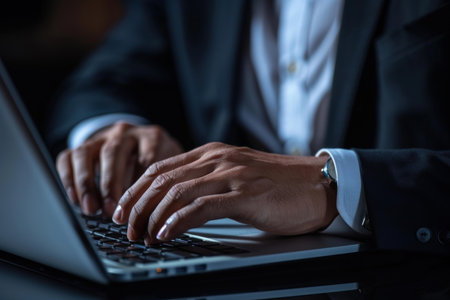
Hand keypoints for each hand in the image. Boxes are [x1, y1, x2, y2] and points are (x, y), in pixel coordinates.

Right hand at [56, 122, 182, 215]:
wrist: (141, 141)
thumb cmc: (161, 162)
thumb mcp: (170, 168)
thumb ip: (167, 184)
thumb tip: (161, 215)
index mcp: (152, 137)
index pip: (146, 157)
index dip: (140, 184)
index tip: (137, 208)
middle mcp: (125, 132)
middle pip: (112, 153)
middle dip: (109, 184)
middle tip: (109, 211)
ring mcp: (102, 136)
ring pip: (85, 153)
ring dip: (86, 183)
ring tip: (90, 209)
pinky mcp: (83, 144)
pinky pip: (68, 158)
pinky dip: (68, 179)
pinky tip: (75, 199)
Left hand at [113, 142, 337, 243]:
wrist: (319, 184)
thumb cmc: (279, 185)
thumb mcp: (237, 176)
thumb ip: (209, 182)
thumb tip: (179, 204)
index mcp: (213, 153)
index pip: (161, 167)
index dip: (136, 189)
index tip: (123, 208)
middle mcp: (218, 159)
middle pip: (162, 178)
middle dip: (137, 204)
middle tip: (126, 226)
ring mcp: (232, 174)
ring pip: (177, 191)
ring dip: (153, 216)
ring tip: (142, 235)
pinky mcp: (245, 194)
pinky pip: (202, 206)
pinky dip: (178, 220)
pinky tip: (166, 233)